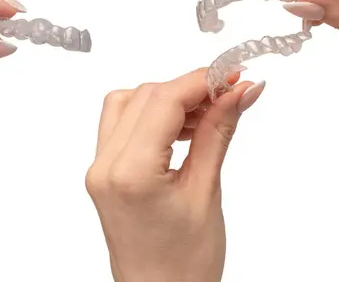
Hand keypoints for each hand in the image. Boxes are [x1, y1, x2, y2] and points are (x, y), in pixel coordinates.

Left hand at [85, 68, 265, 281]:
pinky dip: (153, 117)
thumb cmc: (185, 264)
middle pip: (144, 97)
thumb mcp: (207, 192)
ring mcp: (99, 169)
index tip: (234, 76)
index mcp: (129, 173)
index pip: (163, 101)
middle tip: (228, 94)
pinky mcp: (104, 173)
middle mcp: (104, 166)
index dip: (202, 81)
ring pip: (128, 105)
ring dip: (169, 100)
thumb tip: (239, 92)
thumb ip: (218, 132)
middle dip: (188, 88)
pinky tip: (184, 128)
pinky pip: (123, 126)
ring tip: (209, 114)